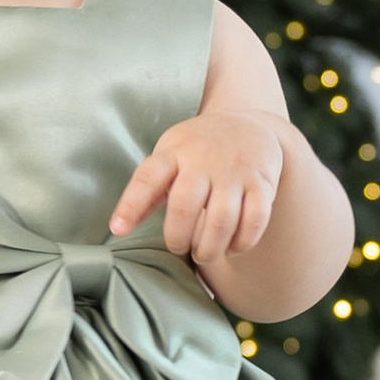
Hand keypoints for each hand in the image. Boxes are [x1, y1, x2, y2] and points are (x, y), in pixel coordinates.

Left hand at [111, 114, 286, 272]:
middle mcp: (203, 159)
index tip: (118, 230)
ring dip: (210, 248)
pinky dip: (243, 242)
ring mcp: (235, 171)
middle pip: (185, 204)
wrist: (248, 125)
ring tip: (203, 254)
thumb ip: (149, 191)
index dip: (130, 206)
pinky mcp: (262, 183)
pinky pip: (256, 219)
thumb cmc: (198, 151)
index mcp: (173, 152)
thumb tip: (118, 228)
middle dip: (177, 237)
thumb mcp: (169, 158)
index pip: (147, 178)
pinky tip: (232, 247)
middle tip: (178, 247)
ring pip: (222, 219)